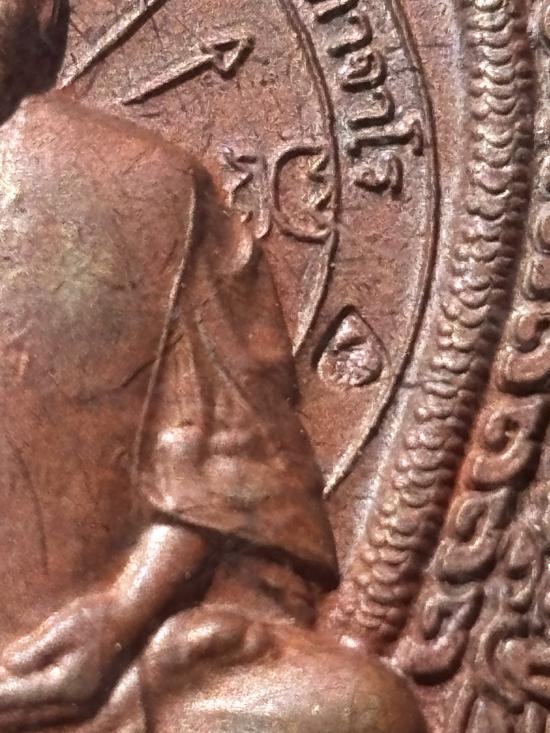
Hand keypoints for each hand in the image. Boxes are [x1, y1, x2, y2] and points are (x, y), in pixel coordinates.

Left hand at [0, 593, 121, 724]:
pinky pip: (45, 710)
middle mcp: (74, 702)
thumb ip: (32, 651)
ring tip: (0, 699)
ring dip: (11, 710)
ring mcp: (80, 703)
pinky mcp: (83, 698)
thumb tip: (5, 665)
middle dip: (1, 706)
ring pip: (33, 716)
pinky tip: (14, 697)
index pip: (17, 696)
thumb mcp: (61, 627)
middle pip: (23, 713)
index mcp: (67, 684)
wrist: (132, 614)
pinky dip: (26, 705)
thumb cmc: (98, 616)